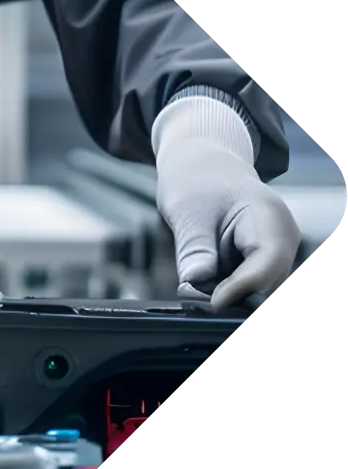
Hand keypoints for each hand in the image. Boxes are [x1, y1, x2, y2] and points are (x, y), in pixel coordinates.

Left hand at [155, 134, 300, 310]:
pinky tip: (206, 281)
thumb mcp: (186, 211)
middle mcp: (283, 237)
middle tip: (194, 295)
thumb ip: (194, 250)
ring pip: (261, 290)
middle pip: (269, 283)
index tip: (213, 302)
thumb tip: (195, 286)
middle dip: (234, 296)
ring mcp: (277, 251)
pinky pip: (252, 286)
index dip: (241, 287)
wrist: (206, 167)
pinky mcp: (264, 262)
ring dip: (230, 295)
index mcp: (268, 217)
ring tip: (198, 283)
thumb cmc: (198, 181)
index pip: (266, 262)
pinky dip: (228, 289)